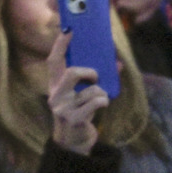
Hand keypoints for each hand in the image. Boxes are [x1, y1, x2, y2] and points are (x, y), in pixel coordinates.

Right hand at [46, 31, 105, 155]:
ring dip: (101, 93)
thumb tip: (118, 64)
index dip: (61, 45)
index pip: (53, 61)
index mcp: (55, 85)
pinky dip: (104, 101)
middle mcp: (55, 95)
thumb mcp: (83, 94)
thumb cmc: (80, 112)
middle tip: (96, 76)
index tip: (69, 29)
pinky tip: (101, 107)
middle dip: (89, 72)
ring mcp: (62, 107)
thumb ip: (94, 79)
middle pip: (71, 72)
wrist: (73, 143)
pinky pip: (97, 101)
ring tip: (98, 99)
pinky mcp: (74, 118)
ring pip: (91, 89)